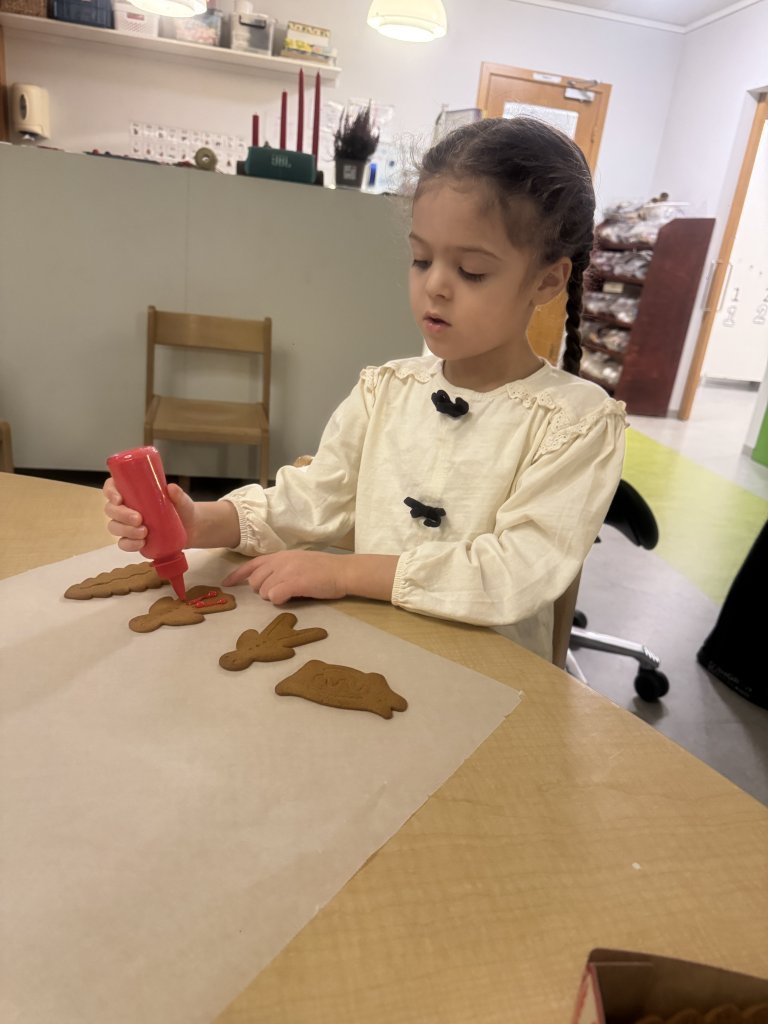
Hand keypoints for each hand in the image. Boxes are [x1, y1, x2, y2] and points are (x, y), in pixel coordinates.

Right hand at [103, 477, 196, 551]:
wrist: (191, 528)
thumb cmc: (182, 509)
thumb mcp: (182, 500)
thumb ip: (178, 494)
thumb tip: (171, 488)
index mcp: (132, 491)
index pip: (112, 487)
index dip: (110, 492)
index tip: (119, 499)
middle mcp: (126, 507)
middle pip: (110, 509)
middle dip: (121, 514)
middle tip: (138, 519)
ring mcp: (128, 524)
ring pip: (114, 526)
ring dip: (126, 530)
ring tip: (144, 532)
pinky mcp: (133, 539)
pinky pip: (123, 543)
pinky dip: (130, 544)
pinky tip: (141, 543)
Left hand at [222, 550, 348, 604]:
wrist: (343, 571)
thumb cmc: (324, 569)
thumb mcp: (298, 562)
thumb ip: (281, 567)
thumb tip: (266, 580)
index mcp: (280, 555)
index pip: (251, 564)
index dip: (237, 575)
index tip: (226, 584)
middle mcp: (280, 561)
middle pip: (255, 581)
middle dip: (263, 590)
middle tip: (280, 592)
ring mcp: (286, 571)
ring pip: (264, 591)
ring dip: (273, 596)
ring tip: (291, 594)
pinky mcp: (294, 583)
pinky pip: (274, 596)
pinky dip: (280, 600)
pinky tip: (292, 597)